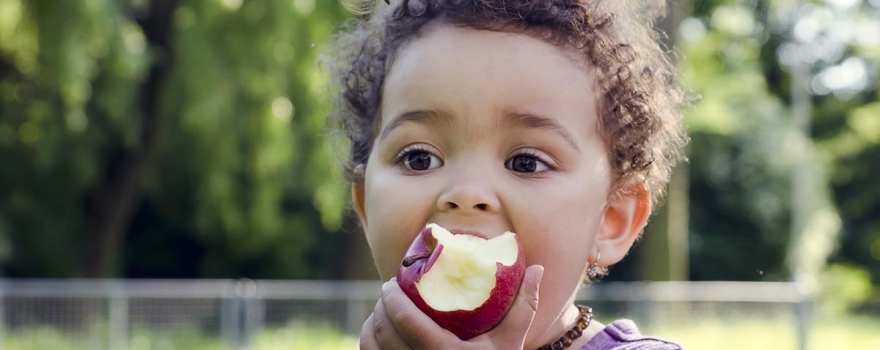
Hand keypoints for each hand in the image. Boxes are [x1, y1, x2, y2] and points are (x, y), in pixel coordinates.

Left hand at [359, 265, 543, 349]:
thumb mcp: (513, 342)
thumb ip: (525, 306)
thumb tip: (539, 268)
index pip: (405, 321)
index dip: (391, 298)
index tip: (392, 282)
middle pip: (383, 332)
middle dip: (380, 306)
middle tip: (388, 290)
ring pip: (372, 347)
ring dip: (371, 324)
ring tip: (381, 309)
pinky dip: (369, 342)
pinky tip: (377, 331)